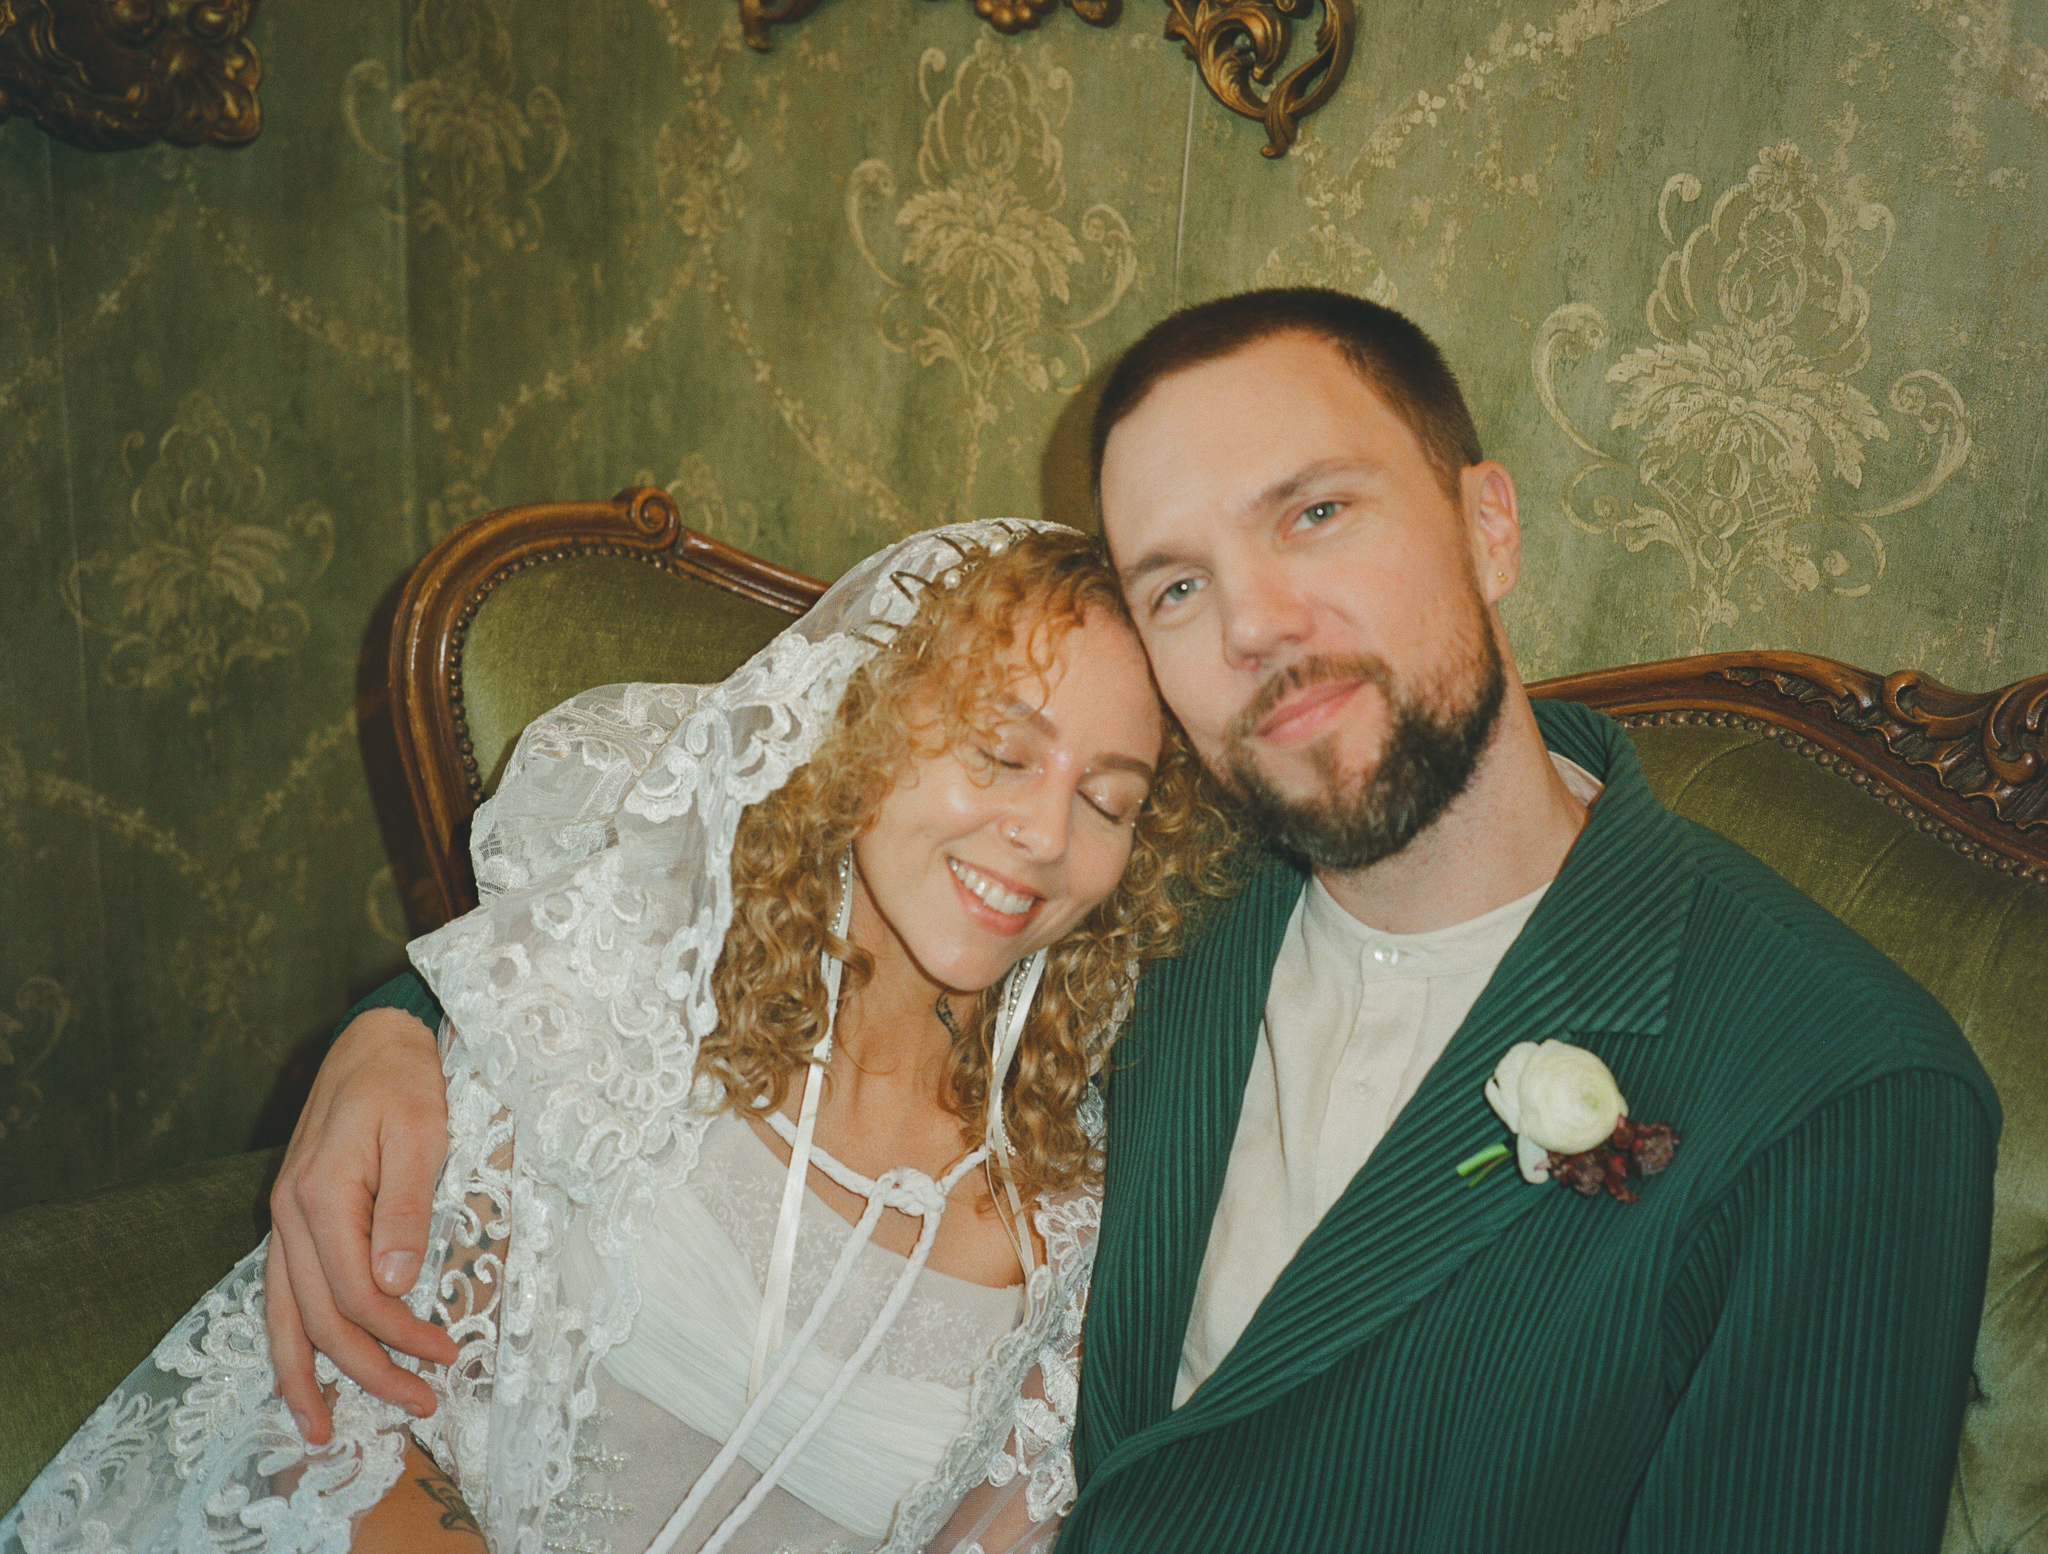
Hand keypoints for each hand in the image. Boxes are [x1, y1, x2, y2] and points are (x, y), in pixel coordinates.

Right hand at [266, 1005, 458, 1442]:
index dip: (399, 1334)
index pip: (355, 1293)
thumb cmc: (406, 1082)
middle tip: (419, 1405)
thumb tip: (396, 1285)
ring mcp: (284, 1217)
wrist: (375, 1040)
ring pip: (282, 1313)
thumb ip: (407, 1210)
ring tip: (320, 1429)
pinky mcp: (293, 1217)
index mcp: (321, 1195)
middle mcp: (290, 1214)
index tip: (446, 1354)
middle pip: (318, 1316)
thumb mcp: (422, 1135)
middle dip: (365, 1370)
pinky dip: (287, 1337)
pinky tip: (300, 1368)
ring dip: (304, 1374)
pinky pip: (279, 1291)